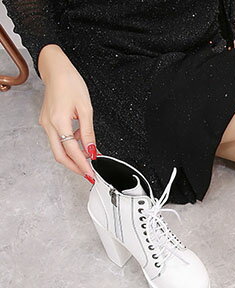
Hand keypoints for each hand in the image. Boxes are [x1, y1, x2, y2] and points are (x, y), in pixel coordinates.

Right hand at [38, 44, 96, 182]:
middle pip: (60, 156)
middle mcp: (49, 124)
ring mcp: (46, 123)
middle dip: (74, 167)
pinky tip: (81, 144)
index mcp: (59, 121)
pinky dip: (69, 145)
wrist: (57, 69)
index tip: (91, 174)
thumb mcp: (86, 109)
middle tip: (88, 173)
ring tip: (88, 159)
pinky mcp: (47, 121)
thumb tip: (92, 151)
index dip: (82, 165)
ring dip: (72, 156)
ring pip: (58, 149)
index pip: (71, 151)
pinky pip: (58, 139)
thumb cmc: (71, 84)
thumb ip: (89, 133)